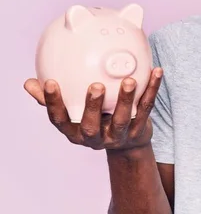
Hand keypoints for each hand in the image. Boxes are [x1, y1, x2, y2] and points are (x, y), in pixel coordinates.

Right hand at [23, 67, 162, 150]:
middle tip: (96, 85)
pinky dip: (152, 90)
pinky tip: (157, 72)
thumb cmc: (97, 119)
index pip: (59, 119)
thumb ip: (55, 98)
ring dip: (126, 99)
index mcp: (75, 130)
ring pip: (123, 119)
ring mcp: (118, 135)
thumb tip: (30, 83)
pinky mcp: (139, 130)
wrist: (128, 143)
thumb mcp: (75, 113)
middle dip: (93, 106)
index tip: (50, 82)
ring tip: (130, 80)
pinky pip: (146, 108)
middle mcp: (96, 137)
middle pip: (92, 125)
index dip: (53, 103)